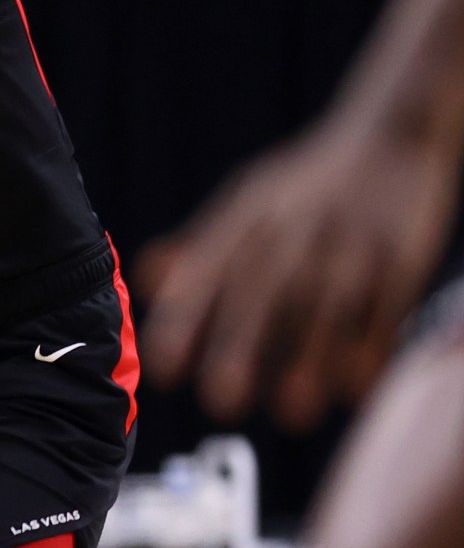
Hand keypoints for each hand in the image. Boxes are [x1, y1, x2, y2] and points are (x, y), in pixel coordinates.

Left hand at [139, 123, 457, 428]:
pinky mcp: (402, 255)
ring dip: (310, 361)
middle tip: (222, 404)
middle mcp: (292, 233)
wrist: (392, 132)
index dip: (182, 324)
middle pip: (262, 292)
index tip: (164, 372)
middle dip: (240, 347)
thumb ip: (199, 246)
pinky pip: (384, 305)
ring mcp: (349, 244)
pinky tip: (355, 388)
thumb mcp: (247, 200)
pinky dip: (372, 347)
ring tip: (292, 414)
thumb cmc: (309, 181)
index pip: (204, 274)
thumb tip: (146, 284)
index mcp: (246, 222)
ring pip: (327, 306)